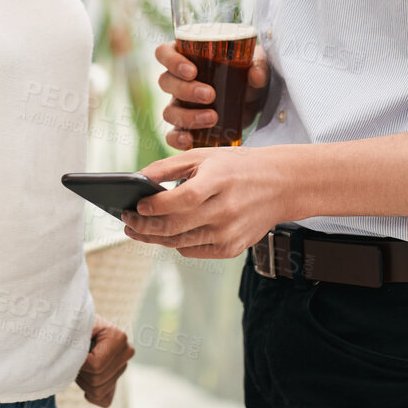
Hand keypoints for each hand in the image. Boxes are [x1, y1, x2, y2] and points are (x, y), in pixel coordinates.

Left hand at [76, 316, 133, 407]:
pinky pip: (104, 400)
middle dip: (81, 371)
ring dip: (83, 380)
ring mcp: (123, 368)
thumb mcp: (75, 326)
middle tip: (76, 356)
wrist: (76, 327)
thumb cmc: (74, 326)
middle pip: (97, 380)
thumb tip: (77, 359)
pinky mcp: (116, 381)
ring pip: (98, 391)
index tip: (74, 349)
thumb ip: (76, 340)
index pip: (96, 365)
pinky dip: (89, 392)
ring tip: (80, 363)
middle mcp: (126, 352)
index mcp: (119, 337)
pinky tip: (85, 377)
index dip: (79, 362)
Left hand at [122, 146, 287, 258]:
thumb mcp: (205, 156)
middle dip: (144, 226)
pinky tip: (166, 234)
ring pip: (180, 243)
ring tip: (137, 230)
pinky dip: (176, 243)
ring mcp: (230, 233)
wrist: (281, 185)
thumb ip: (169, 167)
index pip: (183, 198)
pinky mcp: (232, 248)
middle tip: (126, 220)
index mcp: (220, 181)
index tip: (136, 206)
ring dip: (154, 238)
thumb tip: (136, 179)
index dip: (156, 205)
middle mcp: (226, 210)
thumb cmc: (237, 167)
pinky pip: (193, 251)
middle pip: (176, 226)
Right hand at [154, 41, 269, 151]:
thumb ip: (258, 66)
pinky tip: (190, 140)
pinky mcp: (186, 127)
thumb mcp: (256, 64)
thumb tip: (255, 76)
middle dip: (186, 90)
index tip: (192, 71)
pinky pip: (171, 135)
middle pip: (165, 82)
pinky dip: (176, 139)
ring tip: (213, 118)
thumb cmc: (247, 73)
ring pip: (169, 111)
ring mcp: (179, 105)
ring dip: (187, 116)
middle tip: (210, 95)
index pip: (164, 53)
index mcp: (187, 58)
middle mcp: (178, 81)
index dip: (171, 61)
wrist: (254, 100)